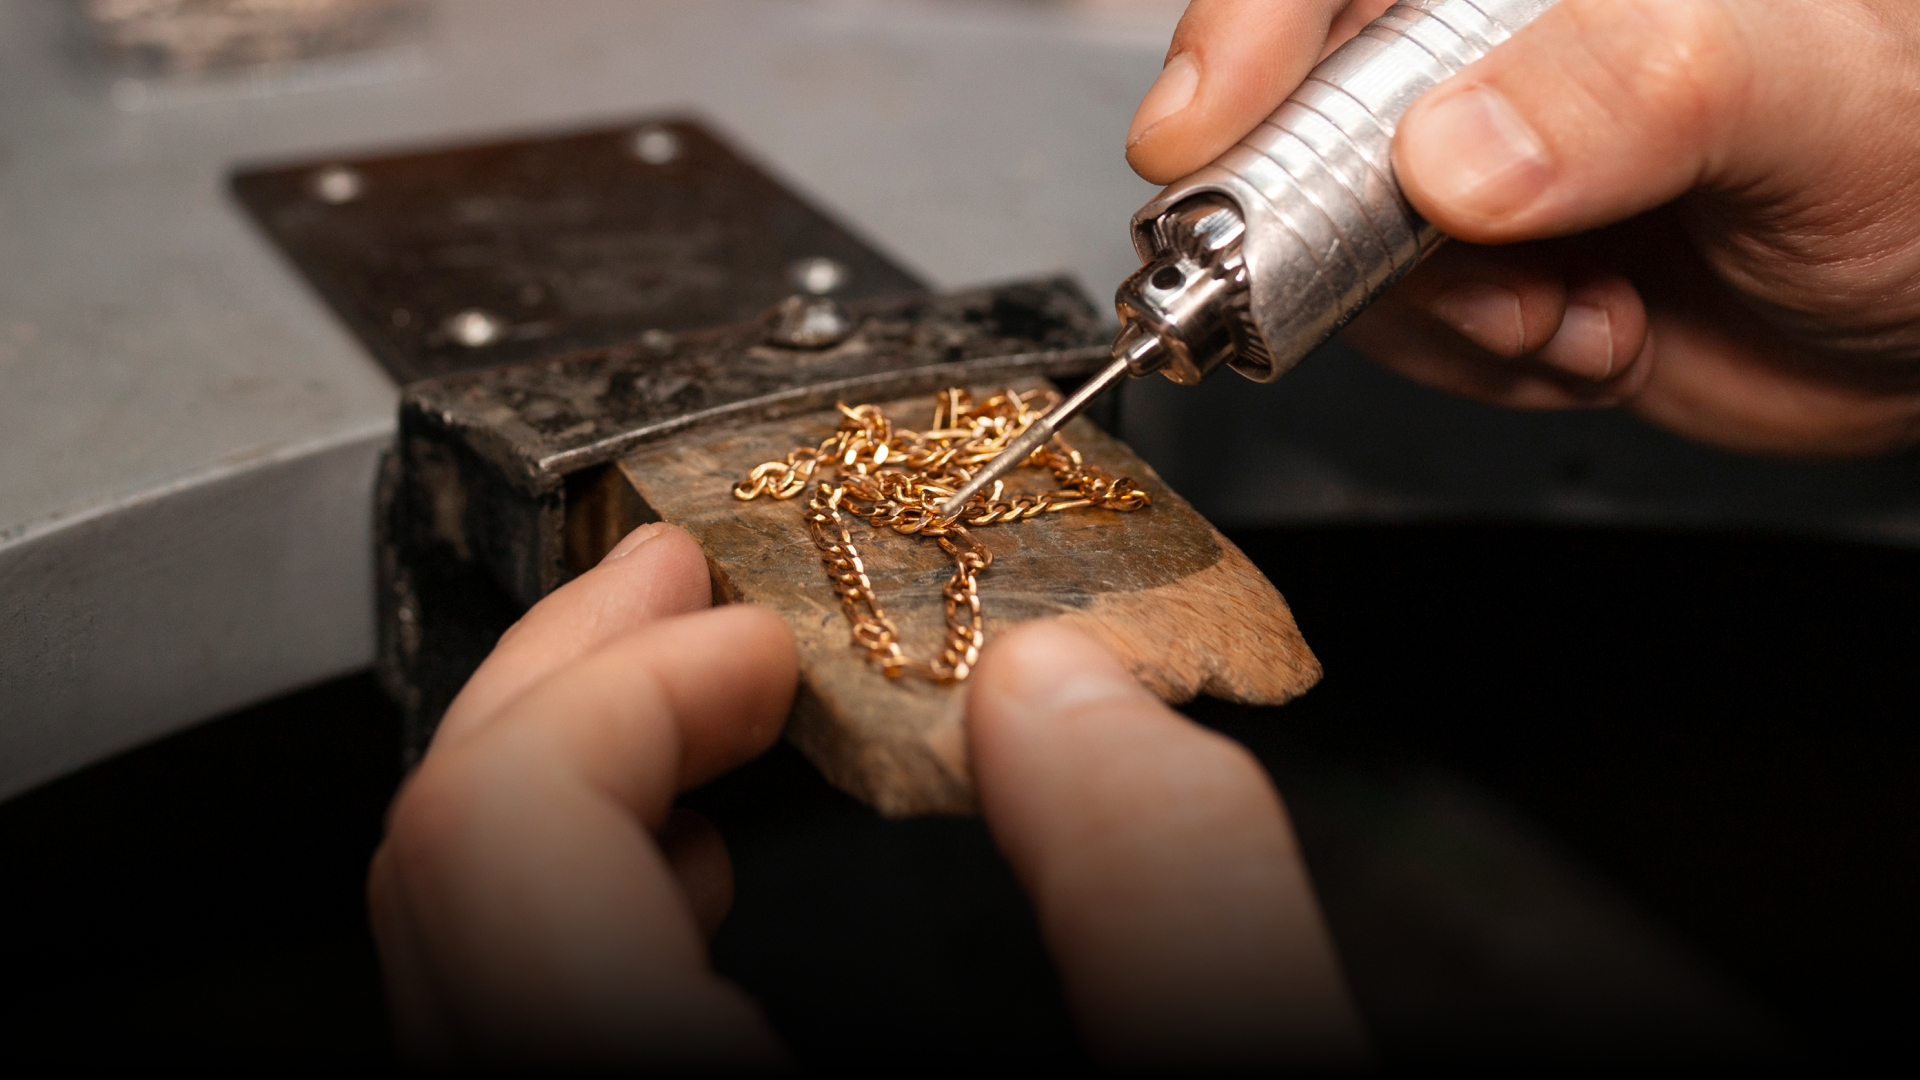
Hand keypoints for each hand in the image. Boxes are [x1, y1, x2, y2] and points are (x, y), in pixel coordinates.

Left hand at [369, 524, 1365, 1065]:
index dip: (612, 692)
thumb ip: (1182, 906)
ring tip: (693, 704)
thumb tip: (1069, 696)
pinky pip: (509, 1048)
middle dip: (570, 701)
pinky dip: (575, 923)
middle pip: (444, 907)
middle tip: (686, 595)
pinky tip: (692, 882)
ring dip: (563, 802)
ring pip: (452, 984)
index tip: (752, 631)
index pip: (500, 867)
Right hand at [1126, 0, 1919, 455]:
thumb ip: (1629, 88)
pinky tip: (1591, 336)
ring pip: (1336, 238)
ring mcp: (1482, 157)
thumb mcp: (1807, 93)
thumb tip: (1451, 155)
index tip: (1201, 128)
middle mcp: (1498, 43)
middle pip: (1311, 106)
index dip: (1251, 28)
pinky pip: (1395, 326)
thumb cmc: (1918, 155)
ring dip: (1443, 314)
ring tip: (1570, 312)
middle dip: (1353, 220)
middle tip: (1448, 274)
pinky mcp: (1481, 264)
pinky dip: (1480, 361)